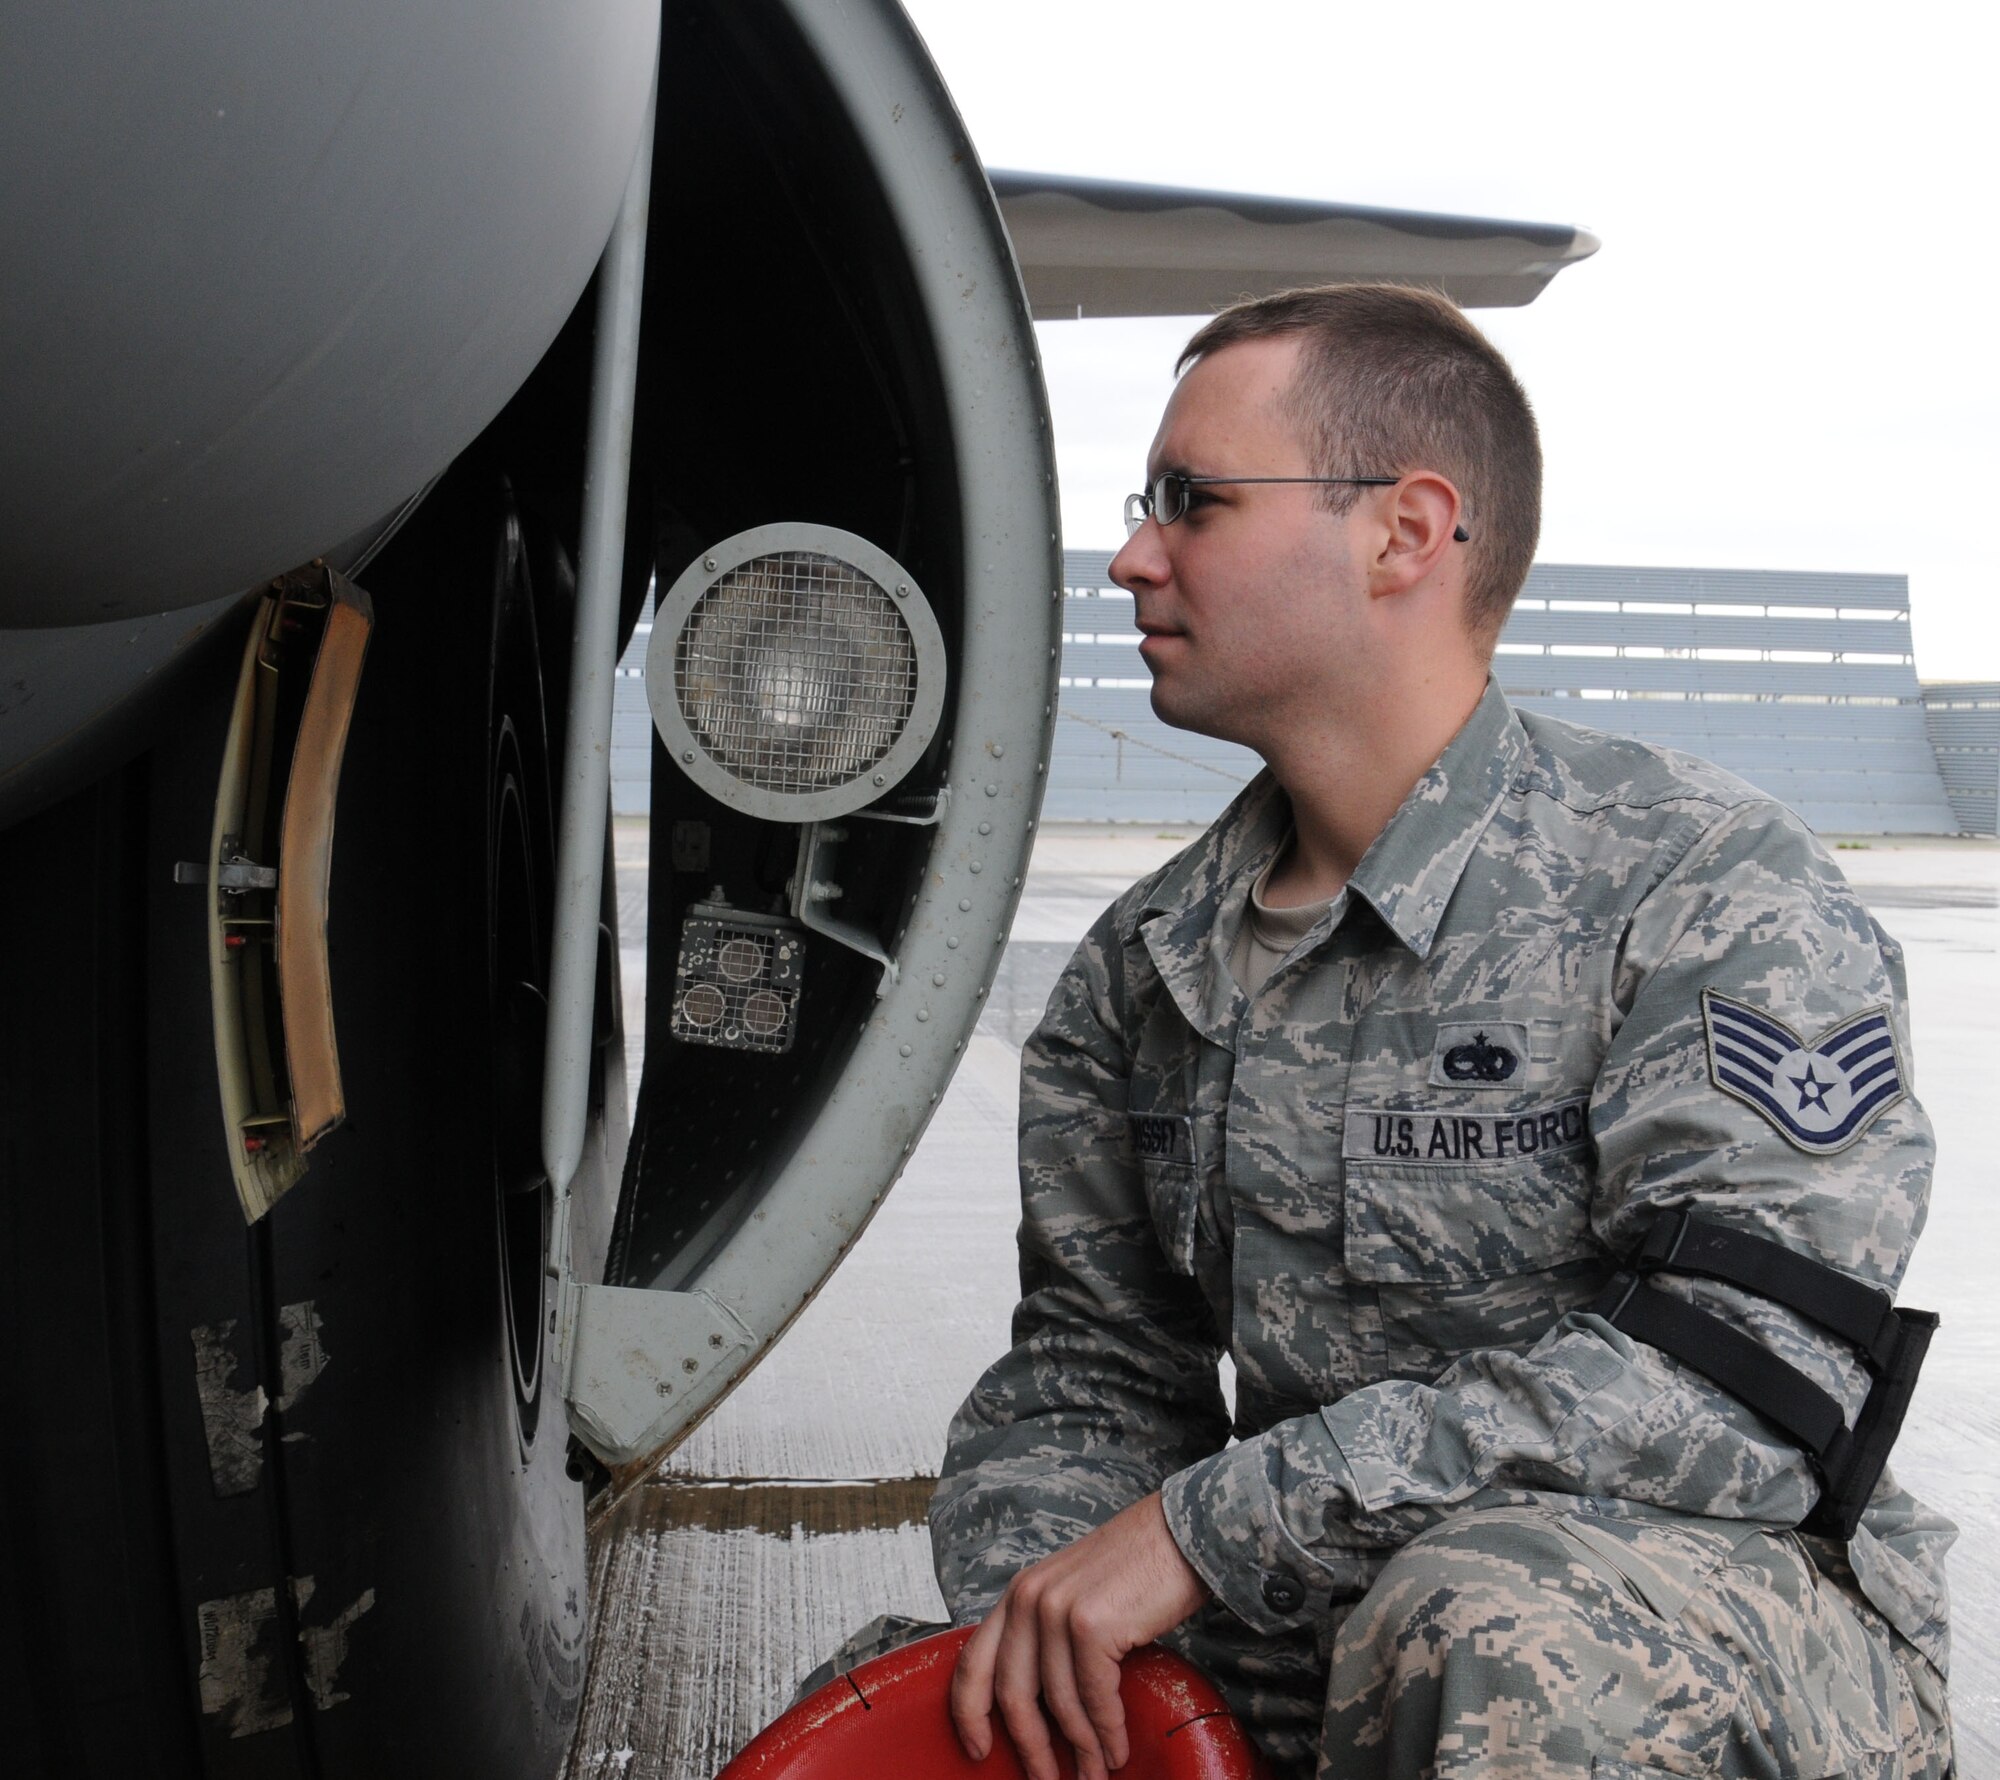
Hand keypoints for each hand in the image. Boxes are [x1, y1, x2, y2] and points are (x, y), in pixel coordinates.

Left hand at [948, 1492, 1209, 1779]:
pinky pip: (1094, 1698)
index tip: (977, 1750)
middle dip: (1030, 1748)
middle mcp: (1028, 1598)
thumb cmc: (1136, 1568)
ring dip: (1080, 1750)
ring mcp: (1058, 1610)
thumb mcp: (1074, 1593)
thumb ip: (1049, 1634)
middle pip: (1012, 1694)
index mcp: (1019, 1593)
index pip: (973, 1659)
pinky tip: (1116, 1751)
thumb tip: (1043, 1703)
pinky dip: (1106, 1733)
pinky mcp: (1092, 1625)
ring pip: (1060, 1704)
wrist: (1181, 1533)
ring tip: (1094, 1775)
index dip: (968, 1712)